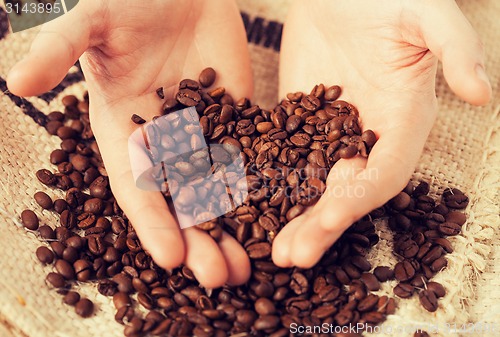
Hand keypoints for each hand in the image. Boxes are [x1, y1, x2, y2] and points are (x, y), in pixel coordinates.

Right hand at [7, 0, 252, 286]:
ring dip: (232, 231)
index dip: (153, 222)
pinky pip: (249, 161)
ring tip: (249, 267)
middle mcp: (163, 144)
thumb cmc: (129, 3)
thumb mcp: (93, 23)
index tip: (171, 257)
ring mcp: (203, 136)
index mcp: (125, 133)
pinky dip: (261, 192)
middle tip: (220, 278)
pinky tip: (276, 219)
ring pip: (218, 192)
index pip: (137, 187)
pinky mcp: (236, 122)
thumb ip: (60, 49)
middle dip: (199, 241)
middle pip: (181, 202)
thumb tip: (16, 80)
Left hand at [273, 0, 491, 267]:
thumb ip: (454, 48)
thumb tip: (482, 93)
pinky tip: (249, 207)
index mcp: (402, 121)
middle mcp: (366, 136)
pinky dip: (269, 185)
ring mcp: (329, 132)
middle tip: (291, 257)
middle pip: (345, 192)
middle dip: (320, 226)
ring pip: (311, 185)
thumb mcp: (428, 14)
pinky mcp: (297, 119)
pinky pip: (282, 158)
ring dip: (292, 218)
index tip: (331, 218)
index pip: (384, 171)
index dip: (361, 197)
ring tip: (270, 252)